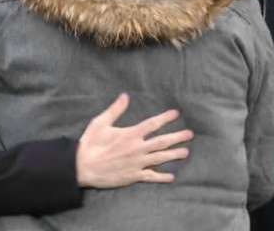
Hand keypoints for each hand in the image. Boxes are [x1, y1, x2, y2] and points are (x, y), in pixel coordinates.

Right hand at [76, 93, 192, 187]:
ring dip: (174, 154)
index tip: (176, 113)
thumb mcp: (100, 122)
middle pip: (162, 142)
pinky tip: (171, 177)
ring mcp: (137, 163)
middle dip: (177, 137)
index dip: (165, 118)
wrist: (83, 166)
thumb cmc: (90, 143)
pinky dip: (161, 177)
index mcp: (130, 134)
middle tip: (190, 134)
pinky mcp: (133, 176)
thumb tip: (125, 96)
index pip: (152, 124)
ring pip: (160, 158)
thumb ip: (115, 109)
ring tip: (186, 152)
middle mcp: (137, 149)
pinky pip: (151, 176)